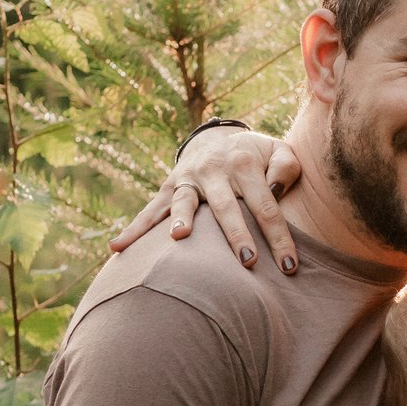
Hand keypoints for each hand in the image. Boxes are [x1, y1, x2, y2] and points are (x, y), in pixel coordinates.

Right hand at [110, 124, 303, 270]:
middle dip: (237, 235)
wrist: (219, 138)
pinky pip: (151, 210)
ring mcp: (188, 179)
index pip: (266, 206)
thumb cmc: (258, 156)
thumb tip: (275, 190)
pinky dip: (134, 228)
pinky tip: (117, 248)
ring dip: (181, 220)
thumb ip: (286, 168)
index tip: (289, 267)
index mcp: (244, 162)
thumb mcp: (279, 152)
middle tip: (248, 262)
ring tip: (179, 238)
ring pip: (184, 202)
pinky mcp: (170, 187)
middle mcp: (214, 169)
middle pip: (227, 207)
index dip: (279, 237)